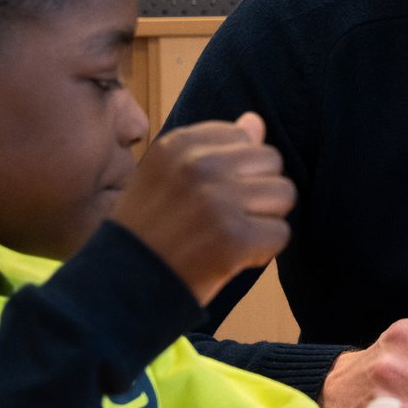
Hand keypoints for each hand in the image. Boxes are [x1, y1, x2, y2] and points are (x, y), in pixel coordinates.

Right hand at [113, 113, 294, 305]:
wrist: (124, 286)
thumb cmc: (150, 231)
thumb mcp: (169, 176)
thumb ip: (213, 147)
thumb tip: (255, 120)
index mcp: (178, 144)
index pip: (244, 137)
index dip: (236, 170)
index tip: (208, 195)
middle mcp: (198, 165)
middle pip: (271, 162)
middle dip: (257, 192)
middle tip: (223, 219)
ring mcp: (217, 200)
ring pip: (283, 194)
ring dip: (264, 220)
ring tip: (229, 236)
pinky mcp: (234, 237)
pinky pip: (281, 233)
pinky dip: (263, 251)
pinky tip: (232, 257)